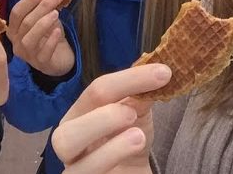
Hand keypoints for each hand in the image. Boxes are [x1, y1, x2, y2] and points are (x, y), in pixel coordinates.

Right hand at [7, 0, 74, 75]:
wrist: (60, 58)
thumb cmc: (49, 36)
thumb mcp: (44, 18)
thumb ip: (42, 7)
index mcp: (14, 29)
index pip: (16, 12)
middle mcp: (16, 43)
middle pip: (25, 22)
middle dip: (42, 6)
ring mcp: (28, 55)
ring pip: (30, 38)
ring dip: (43, 23)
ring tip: (56, 13)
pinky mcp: (41, 64)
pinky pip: (44, 52)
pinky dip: (51, 40)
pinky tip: (58, 31)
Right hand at [52, 64, 171, 173]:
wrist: (132, 172)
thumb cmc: (129, 137)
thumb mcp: (138, 111)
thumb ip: (141, 93)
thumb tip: (157, 68)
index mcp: (81, 112)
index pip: (97, 90)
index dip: (129, 79)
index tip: (163, 73)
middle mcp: (69, 138)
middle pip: (70, 129)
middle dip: (103, 118)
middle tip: (133, 113)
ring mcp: (74, 166)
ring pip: (73, 160)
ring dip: (109, 147)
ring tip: (138, 138)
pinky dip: (109, 162)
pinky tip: (132, 154)